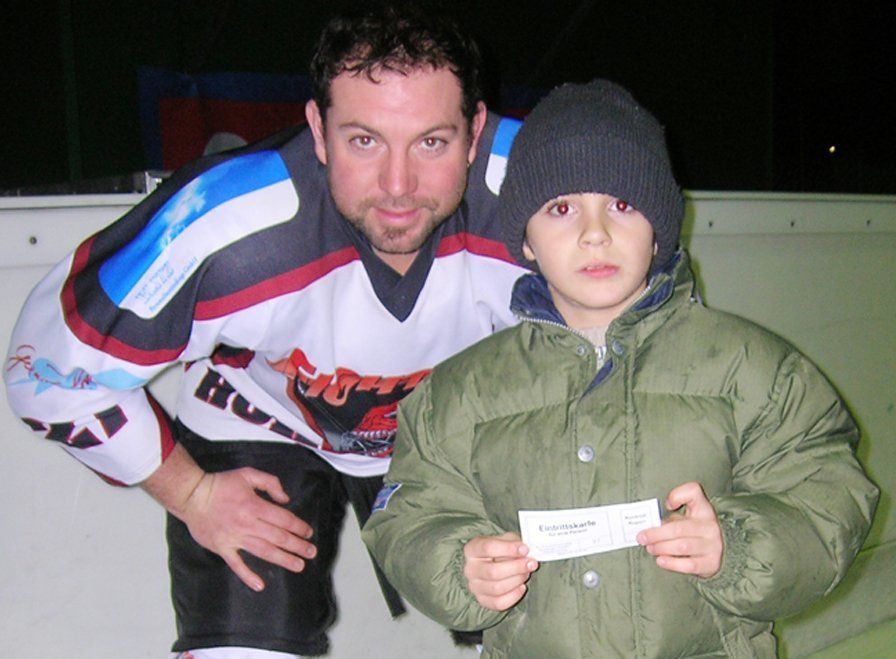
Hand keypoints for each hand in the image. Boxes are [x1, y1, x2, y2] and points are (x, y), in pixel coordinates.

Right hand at [182, 467, 316, 591]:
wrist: (192, 496)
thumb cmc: (221, 484)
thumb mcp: (248, 474)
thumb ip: (270, 483)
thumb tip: (285, 500)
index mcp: (254, 505)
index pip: (283, 519)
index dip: (298, 527)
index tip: (308, 533)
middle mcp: (247, 524)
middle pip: (278, 537)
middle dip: (297, 546)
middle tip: (311, 552)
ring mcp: (234, 538)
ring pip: (263, 551)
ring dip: (283, 559)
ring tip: (298, 566)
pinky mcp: (222, 548)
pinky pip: (236, 564)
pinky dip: (247, 576)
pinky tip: (260, 585)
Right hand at [463, 532, 537, 610]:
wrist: (494, 562)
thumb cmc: (501, 549)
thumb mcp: (506, 539)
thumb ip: (513, 543)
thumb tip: (524, 552)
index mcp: (472, 549)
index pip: (488, 548)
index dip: (509, 549)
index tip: (525, 549)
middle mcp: (470, 569)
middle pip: (493, 572)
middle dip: (516, 568)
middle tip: (530, 563)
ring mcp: (474, 586)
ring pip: (497, 588)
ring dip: (517, 581)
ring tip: (526, 573)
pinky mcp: (482, 600)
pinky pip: (498, 603)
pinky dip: (514, 596)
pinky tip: (521, 587)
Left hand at [636, 481, 722, 577]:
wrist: (716, 551)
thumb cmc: (692, 530)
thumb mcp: (684, 516)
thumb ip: (670, 516)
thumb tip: (652, 525)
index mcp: (703, 508)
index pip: (693, 492)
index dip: (677, 495)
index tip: (667, 505)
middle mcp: (710, 526)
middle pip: (679, 528)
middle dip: (656, 534)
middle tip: (642, 538)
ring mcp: (713, 545)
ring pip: (683, 546)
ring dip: (662, 548)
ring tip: (650, 548)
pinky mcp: (711, 563)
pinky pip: (690, 565)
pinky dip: (672, 563)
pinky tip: (660, 560)